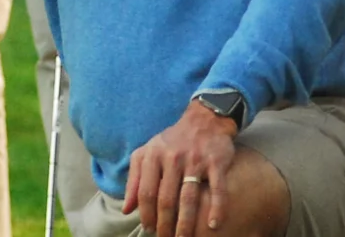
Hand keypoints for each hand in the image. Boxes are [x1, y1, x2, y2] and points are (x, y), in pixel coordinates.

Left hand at [124, 100, 237, 236]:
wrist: (204, 119)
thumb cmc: (172, 141)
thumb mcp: (148, 153)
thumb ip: (134, 179)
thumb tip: (127, 209)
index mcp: (154, 155)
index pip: (146, 192)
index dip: (146, 214)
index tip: (149, 229)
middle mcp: (173, 157)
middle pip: (166, 199)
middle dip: (165, 224)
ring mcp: (195, 160)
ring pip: (189, 198)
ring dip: (186, 223)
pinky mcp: (216, 162)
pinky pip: (217, 189)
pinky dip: (217, 208)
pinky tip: (213, 225)